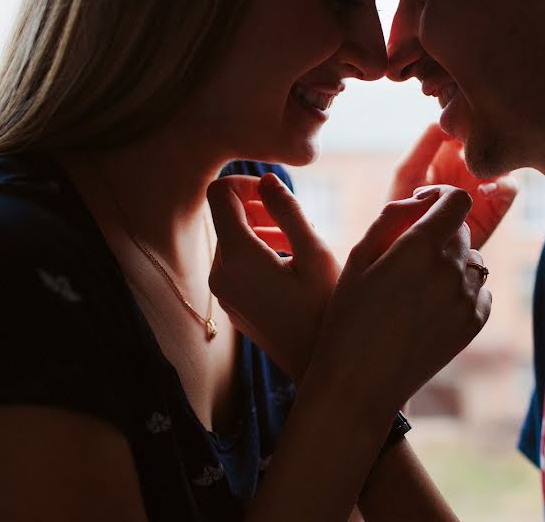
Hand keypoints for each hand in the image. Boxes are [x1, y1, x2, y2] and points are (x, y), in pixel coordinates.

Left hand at [207, 173, 339, 380]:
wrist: (318, 365)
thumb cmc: (325, 309)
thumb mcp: (315, 254)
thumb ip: (288, 211)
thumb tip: (267, 179)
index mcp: (238, 256)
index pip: (219, 194)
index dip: (246, 183)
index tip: (276, 193)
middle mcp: (220, 273)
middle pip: (227, 217)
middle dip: (260, 209)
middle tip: (297, 221)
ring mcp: (223, 292)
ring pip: (233, 241)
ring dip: (262, 231)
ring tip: (298, 245)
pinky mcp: (231, 304)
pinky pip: (236, 264)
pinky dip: (258, 254)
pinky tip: (291, 267)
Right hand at [305, 186, 491, 418]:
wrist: (361, 383)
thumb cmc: (349, 315)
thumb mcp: (358, 257)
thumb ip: (392, 217)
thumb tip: (423, 201)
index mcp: (421, 246)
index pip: (458, 199)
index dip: (440, 196)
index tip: (421, 206)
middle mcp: (452, 269)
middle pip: (463, 230)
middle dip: (440, 230)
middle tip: (408, 252)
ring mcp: (466, 298)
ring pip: (474, 260)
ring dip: (452, 261)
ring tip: (418, 283)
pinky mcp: (473, 323)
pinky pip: (480, 290)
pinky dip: (462, 289)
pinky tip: (431, 305)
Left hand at [389, 122, 518, 249]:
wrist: (410, 251)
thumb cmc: (401, 210)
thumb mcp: (407, 171)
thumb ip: (425, 144)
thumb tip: (448, 120)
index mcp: (446, 153)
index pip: (465, 127)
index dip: (467, 121)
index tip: (460, 124)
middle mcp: (469, 166)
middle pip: (490, 140)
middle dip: (484, 139)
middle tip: (473, 144)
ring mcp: (484, 185)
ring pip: (504, 160)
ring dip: (495, 160)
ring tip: (476, 170)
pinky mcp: (496, 207)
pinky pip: (509, 188)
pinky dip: (501, 185)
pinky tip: (482, 191)